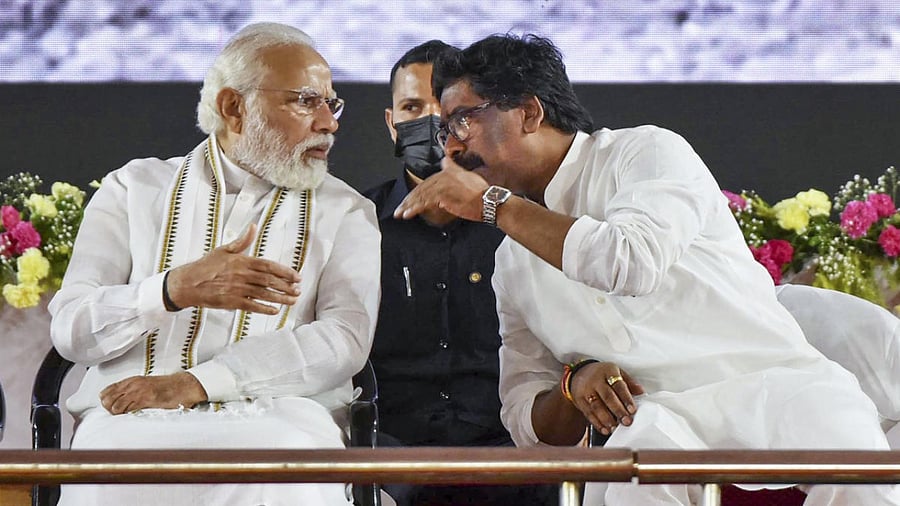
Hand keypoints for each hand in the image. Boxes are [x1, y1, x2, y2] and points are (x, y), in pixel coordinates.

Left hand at [100, 372, 207, 414]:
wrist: (183, 386)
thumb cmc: (168, 387)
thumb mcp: (146, 385)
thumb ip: (133, 391)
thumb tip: (120, 401)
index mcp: (132, 381)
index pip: (106, 391)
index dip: (106, 401)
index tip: (111, 407)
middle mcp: (132, 384)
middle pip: (107, 399)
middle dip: (109, 408)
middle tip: (118, 412)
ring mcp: (138, 391)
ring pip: (115, 406)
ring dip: (118, 413)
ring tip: (126, 414)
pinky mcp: (145, 399)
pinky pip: (128, 409)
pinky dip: (127, 414)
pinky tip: (134, 414)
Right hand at [167, 223, 300, 314]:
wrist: (187, 283)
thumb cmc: (205, 266)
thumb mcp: (224, 250)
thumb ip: (242, 241)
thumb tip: (253, 227)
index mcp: (242, 261)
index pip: (269, 266)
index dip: (285, 272)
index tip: (297, 276)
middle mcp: (242, 275)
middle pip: (270, 280)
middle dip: (287, 286)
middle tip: (298, 290)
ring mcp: (237, 289)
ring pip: (264, 294)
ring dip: (280, 298)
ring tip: (292, 301)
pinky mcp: (232, 302)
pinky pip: (252, 306)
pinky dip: (264, 308)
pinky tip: (275, 310)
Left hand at [394, 158, 489, 221]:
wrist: (489, 201)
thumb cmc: (483, 193)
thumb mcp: (468, 175)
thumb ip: (454, 168)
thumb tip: (445, 160)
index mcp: (449, 171)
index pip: (428, 182)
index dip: (417, 191)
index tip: (410, 199)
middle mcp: (444, 175)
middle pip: (421, 188)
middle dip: (409, 199)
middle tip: (400, 208)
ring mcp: (443, 185)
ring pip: (421, 195)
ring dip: (408, 205)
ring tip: (400, 214)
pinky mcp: (442, 196)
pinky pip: (424, 203)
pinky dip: (414, 209)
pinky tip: (407, 215)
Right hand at [569, 362, 644, 435]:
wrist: (579, 373)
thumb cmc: (601, 374)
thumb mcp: (616, 372)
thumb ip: (629, 382)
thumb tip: (641, 392)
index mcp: (607, 371)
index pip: (618, 385)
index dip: (626, 398)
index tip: (632, 409)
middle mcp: (595, 381)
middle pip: (607, 396)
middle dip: (618, 411)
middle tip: (626, 421)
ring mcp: (586, 391)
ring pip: (596, 406)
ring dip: (607, 419)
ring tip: (615, 427)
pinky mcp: (579, 400)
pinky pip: (588, 413)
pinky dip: (597, 423)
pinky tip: (605, 429)